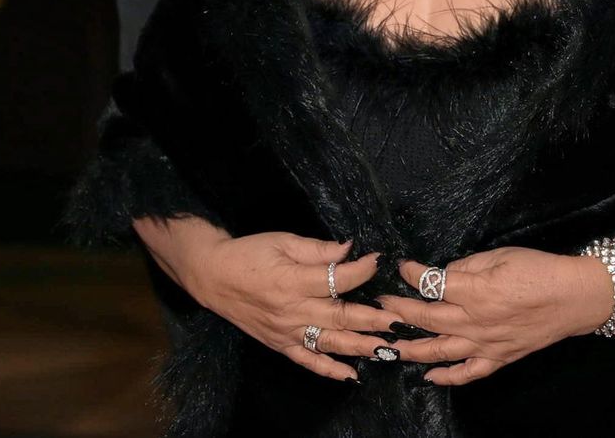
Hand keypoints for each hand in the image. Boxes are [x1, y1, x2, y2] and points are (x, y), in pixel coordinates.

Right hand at [156, 224, 390, 381]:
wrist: (214, 276)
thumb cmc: (250, 253)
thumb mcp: (284, 240)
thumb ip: (318, 249)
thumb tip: (350, 249)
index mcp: (294, 280)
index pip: (338, 279)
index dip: (362, 270)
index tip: (378, 260)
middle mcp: (293, 310)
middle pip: (341, 317)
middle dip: (374, 318)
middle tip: (400, 319)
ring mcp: (287, 332)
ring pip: (331, 343)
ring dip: (361, 347)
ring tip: (388, 348)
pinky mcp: (281, 344)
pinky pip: (308, 361)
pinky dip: (330, 370)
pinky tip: (352, 375)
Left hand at [375, 248, 611, 384]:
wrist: (575, 297)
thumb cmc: (540, 269)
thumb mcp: (501, 255)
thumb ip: (467, 266)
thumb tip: (443, 275)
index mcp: (476, 291)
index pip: (431, 283)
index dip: (411, 273)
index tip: (401, 267)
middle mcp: (475, 321)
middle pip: (426, 318)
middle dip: (398, 310)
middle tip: (380, 304)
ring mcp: (485, 344)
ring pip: (438, 350)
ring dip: (409, 347)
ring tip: (387, 343)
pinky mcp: (498, 359)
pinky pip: (467, 373)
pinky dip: (446, 377)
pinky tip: (427, 374)